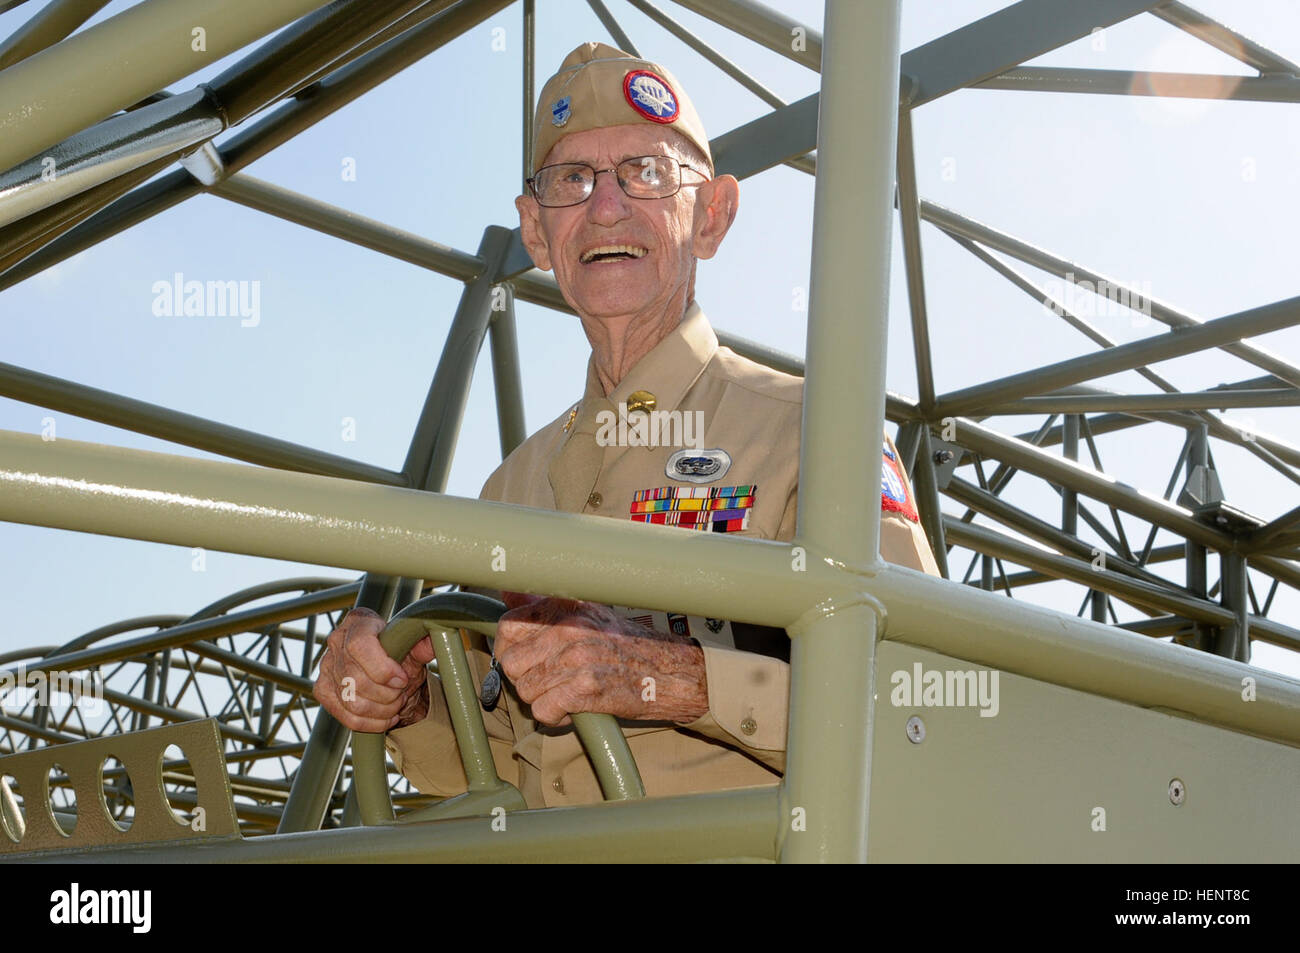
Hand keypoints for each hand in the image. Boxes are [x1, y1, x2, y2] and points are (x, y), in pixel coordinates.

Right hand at [312, 607, 434, 731]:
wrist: (391, 673)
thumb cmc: (400, 654)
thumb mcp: (414, 648)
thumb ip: (423, 644)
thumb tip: (434, 639)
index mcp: (359, 621)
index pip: (359, 645)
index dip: (382, 668)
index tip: (402, 679)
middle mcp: (337, 640)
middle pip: (355, 679)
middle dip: (386, 695)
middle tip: (401, 694)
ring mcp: (326, 665)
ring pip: (351, 701)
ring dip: (381, 710)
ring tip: (395, 704)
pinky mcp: (323, 689)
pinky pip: (344, 715)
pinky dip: (370, 723)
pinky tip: (386, 717)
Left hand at [493, 598, 707, 726]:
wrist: (671, 672)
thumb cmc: (629, 644)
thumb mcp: (589, 612)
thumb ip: (546, 604)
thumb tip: (508, 593)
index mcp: (565, 606)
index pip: (507, 626)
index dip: (508, 650)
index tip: (523, 661)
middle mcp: (567, 627)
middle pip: (511, 663)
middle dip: (524, 679)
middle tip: (547, 682)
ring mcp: (576, 657)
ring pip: (525, 690)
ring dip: (540, 700)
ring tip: (565, 693)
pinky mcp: (585, 688)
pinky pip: (543, 711)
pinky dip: (554, 717)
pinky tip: (573, 708)